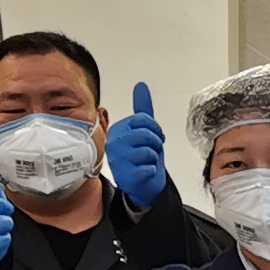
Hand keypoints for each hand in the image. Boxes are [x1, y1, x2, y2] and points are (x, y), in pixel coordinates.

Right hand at [106, 82, 169, 209]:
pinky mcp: (126, 177)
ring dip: (153, 157)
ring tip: (146, 162)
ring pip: (148, 151)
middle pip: (146, 134)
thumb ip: (143, 109)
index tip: (154, 137)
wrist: (144, 184)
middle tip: (151, 151)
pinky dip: (152, 171)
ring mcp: (118, 161)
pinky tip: (144, 173)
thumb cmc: (143, 156)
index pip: (142, 119)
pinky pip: (148, 168)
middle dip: (155, 143)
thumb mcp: (144, 130)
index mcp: (116, 130)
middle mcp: (113, 144)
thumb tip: (141, 85)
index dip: (155, 128)